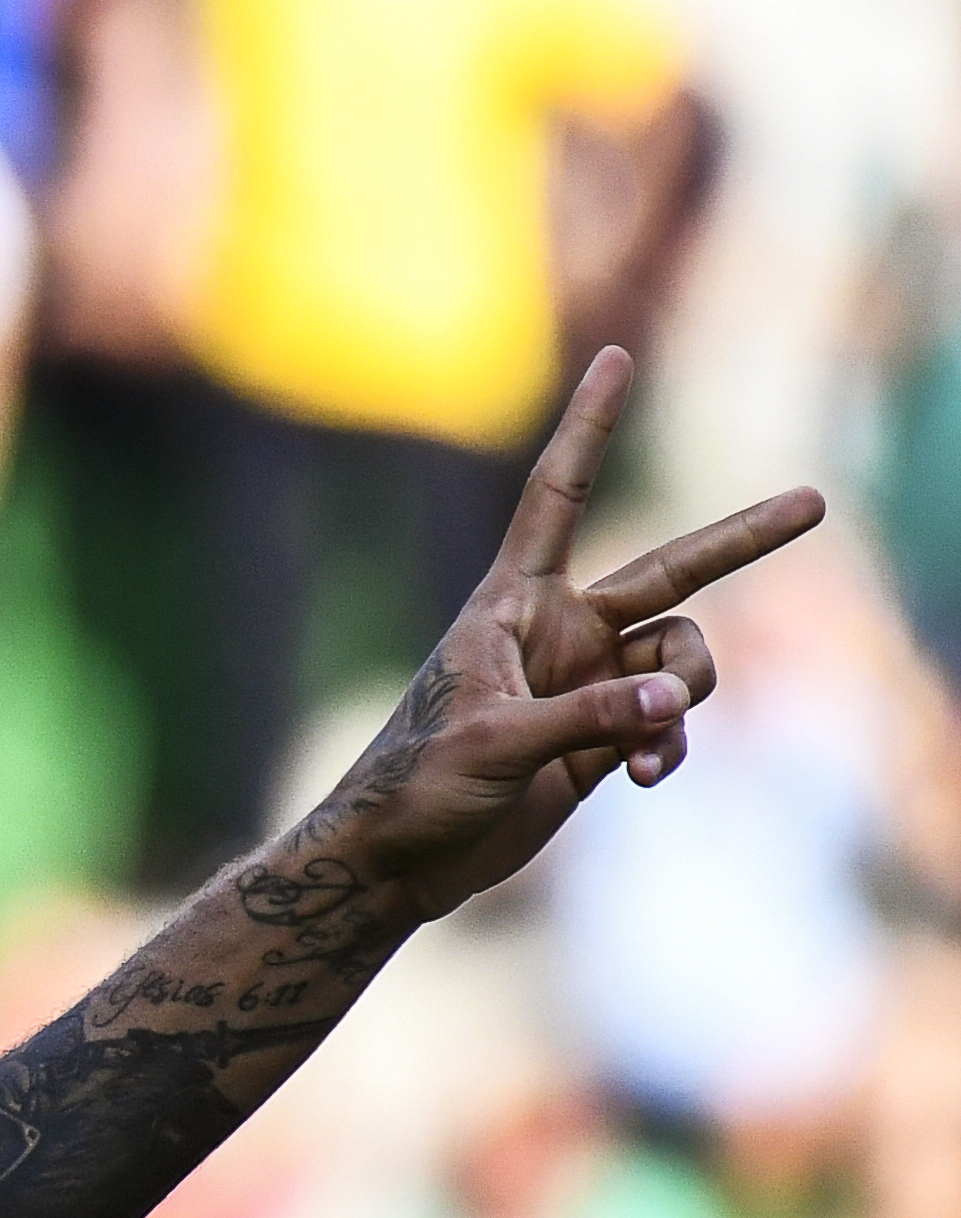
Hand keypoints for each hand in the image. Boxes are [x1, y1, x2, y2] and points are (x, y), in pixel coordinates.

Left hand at [297, 347, 825, 922]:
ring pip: (683, 660)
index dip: (587, 427)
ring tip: (642, 753)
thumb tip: (673, 703)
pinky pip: (670, 721)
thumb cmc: (417, 787)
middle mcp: (559, 630)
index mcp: (511, 604)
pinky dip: (667, 746)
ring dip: (683, 701)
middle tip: (816, 502)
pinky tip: (641, 779)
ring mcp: (587, 682)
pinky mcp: (602, 735)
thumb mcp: (495, 744)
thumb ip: (589, 718)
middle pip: (670, 573)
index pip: (554, 494)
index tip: (613, 354)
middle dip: (742, 542)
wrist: (401, 863)